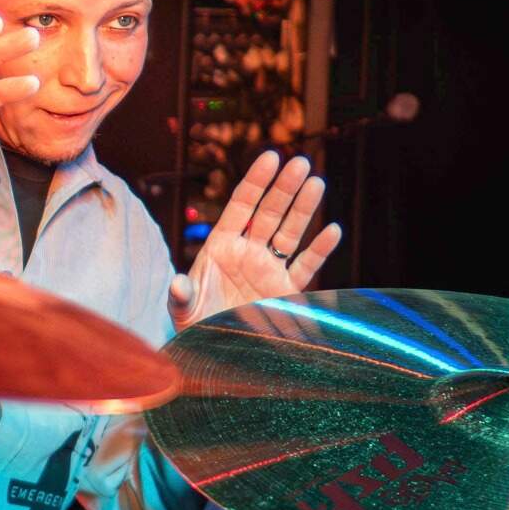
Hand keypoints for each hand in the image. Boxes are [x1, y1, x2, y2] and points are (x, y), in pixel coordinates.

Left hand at [168, 151, 342, 329]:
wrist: (214, 352)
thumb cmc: (194, 327)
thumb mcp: (183, 310)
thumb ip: (181, 296)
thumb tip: (176, 284)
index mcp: (221, 246)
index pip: (241, 205)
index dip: (256, 181)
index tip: (271, 157)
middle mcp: (247, 253)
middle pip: (269, 212)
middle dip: (284, 188)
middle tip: (300, 163)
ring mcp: (268, 269)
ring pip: (290, 233)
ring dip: (304, 209)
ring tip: (317, 182)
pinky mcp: (285, 291)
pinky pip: (306, 266)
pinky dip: (319, 250)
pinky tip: (332, 230)